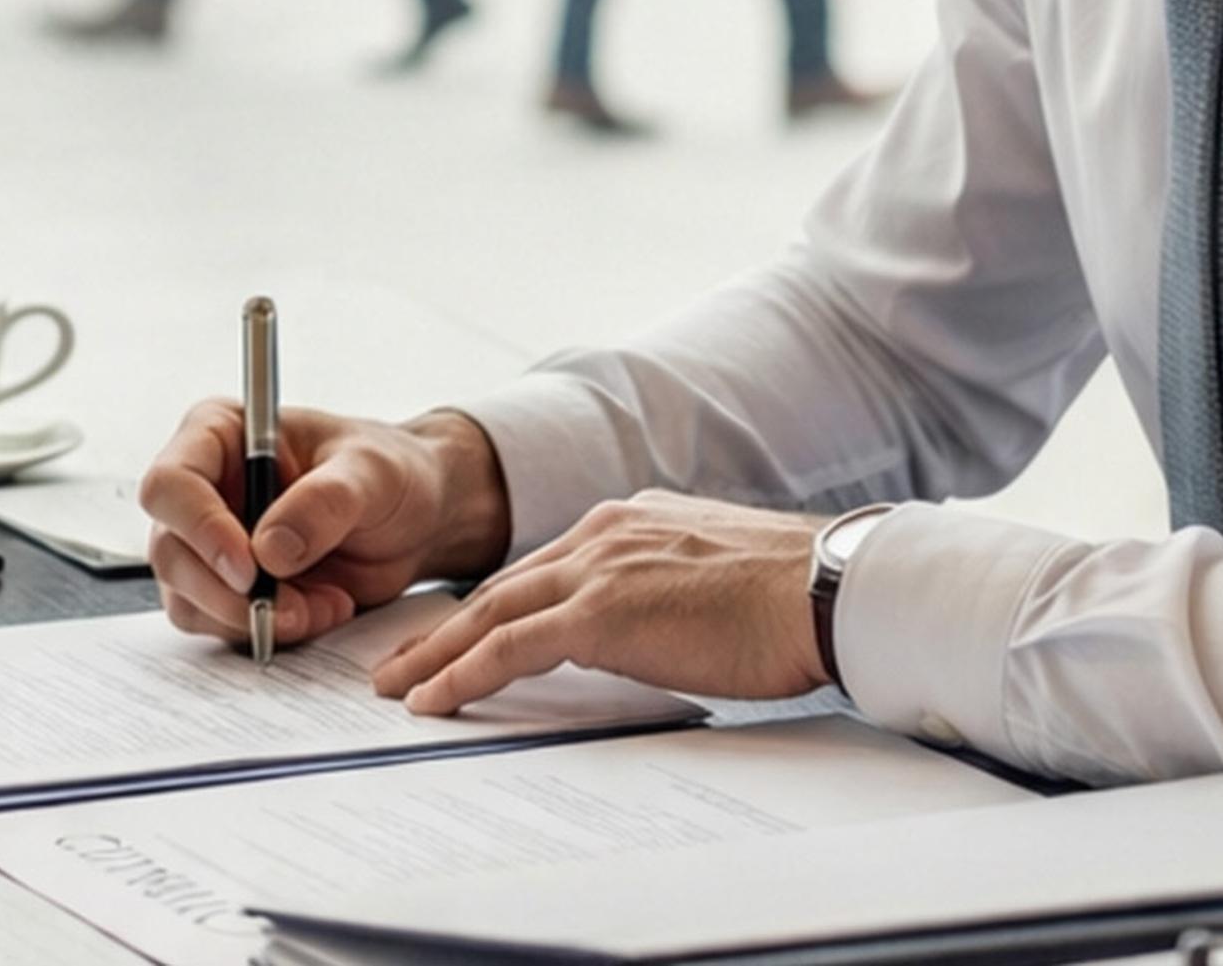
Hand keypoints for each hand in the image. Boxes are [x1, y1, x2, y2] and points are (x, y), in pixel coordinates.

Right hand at [140, 403, 509, 649]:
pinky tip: (319, 610)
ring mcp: (209, 544)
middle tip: (294, 608)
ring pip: (188, 598)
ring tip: (325, 604)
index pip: (171, 483)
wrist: (415, 520)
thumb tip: (268, 551)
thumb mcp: (371, 473)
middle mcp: (204, 489)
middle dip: (230, 593)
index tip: (248, 566)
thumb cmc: (391, 473)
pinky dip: (266, 632)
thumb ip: (324, 502)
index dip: (199, 528)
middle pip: (170, 552)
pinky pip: (218, 625)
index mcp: (221, 435)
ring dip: (253, 618)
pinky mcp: (227, 588)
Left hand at [370, 491, 825, 714]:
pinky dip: (464, 673)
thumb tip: (651, 627)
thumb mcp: (713, 578)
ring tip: (397, 686)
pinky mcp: (601, 611)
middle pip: (505, 586)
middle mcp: (607, 532)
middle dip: (448, 626)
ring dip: (437, 651)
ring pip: (493, 611)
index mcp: (634, 522)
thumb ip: (666, 589)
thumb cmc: (792, 598)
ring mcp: (600, 567)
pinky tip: (433, 700)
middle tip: (401, 660)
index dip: (496, 604)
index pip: (545, 569)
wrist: (825, 589)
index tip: (463, 630)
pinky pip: (510, 646)